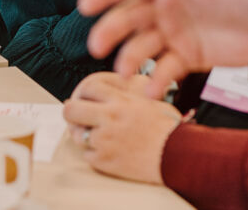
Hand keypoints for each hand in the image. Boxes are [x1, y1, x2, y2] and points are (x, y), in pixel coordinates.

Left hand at [63, 72, 180, 183]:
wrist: (177, 154)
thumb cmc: (166, 127)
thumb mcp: (147, 100)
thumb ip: (124, 94)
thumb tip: (103, 91)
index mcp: (120, 100)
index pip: (87, 87)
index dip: (84, 92)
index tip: (85, 98)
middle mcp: (109, 118)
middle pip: (70, 110)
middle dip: (71, 113)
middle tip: (77, 117)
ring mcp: (104, 140)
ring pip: (77, 135)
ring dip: (85, 135)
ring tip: (98, 136)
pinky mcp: (104, 160)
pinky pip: (87, 155)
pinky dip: (95, 154)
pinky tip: (109, 151)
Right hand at [79, 0, 247, 93]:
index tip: (85, 4)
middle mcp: (168, 5)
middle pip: (129, 18)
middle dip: (110, 30)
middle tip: (96, 46)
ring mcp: (176, 33)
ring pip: (142, 46)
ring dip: (130, 58)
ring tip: (125, 72)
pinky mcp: (188, 58)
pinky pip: (165, 69)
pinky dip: (156, 80)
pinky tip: (152, 90)